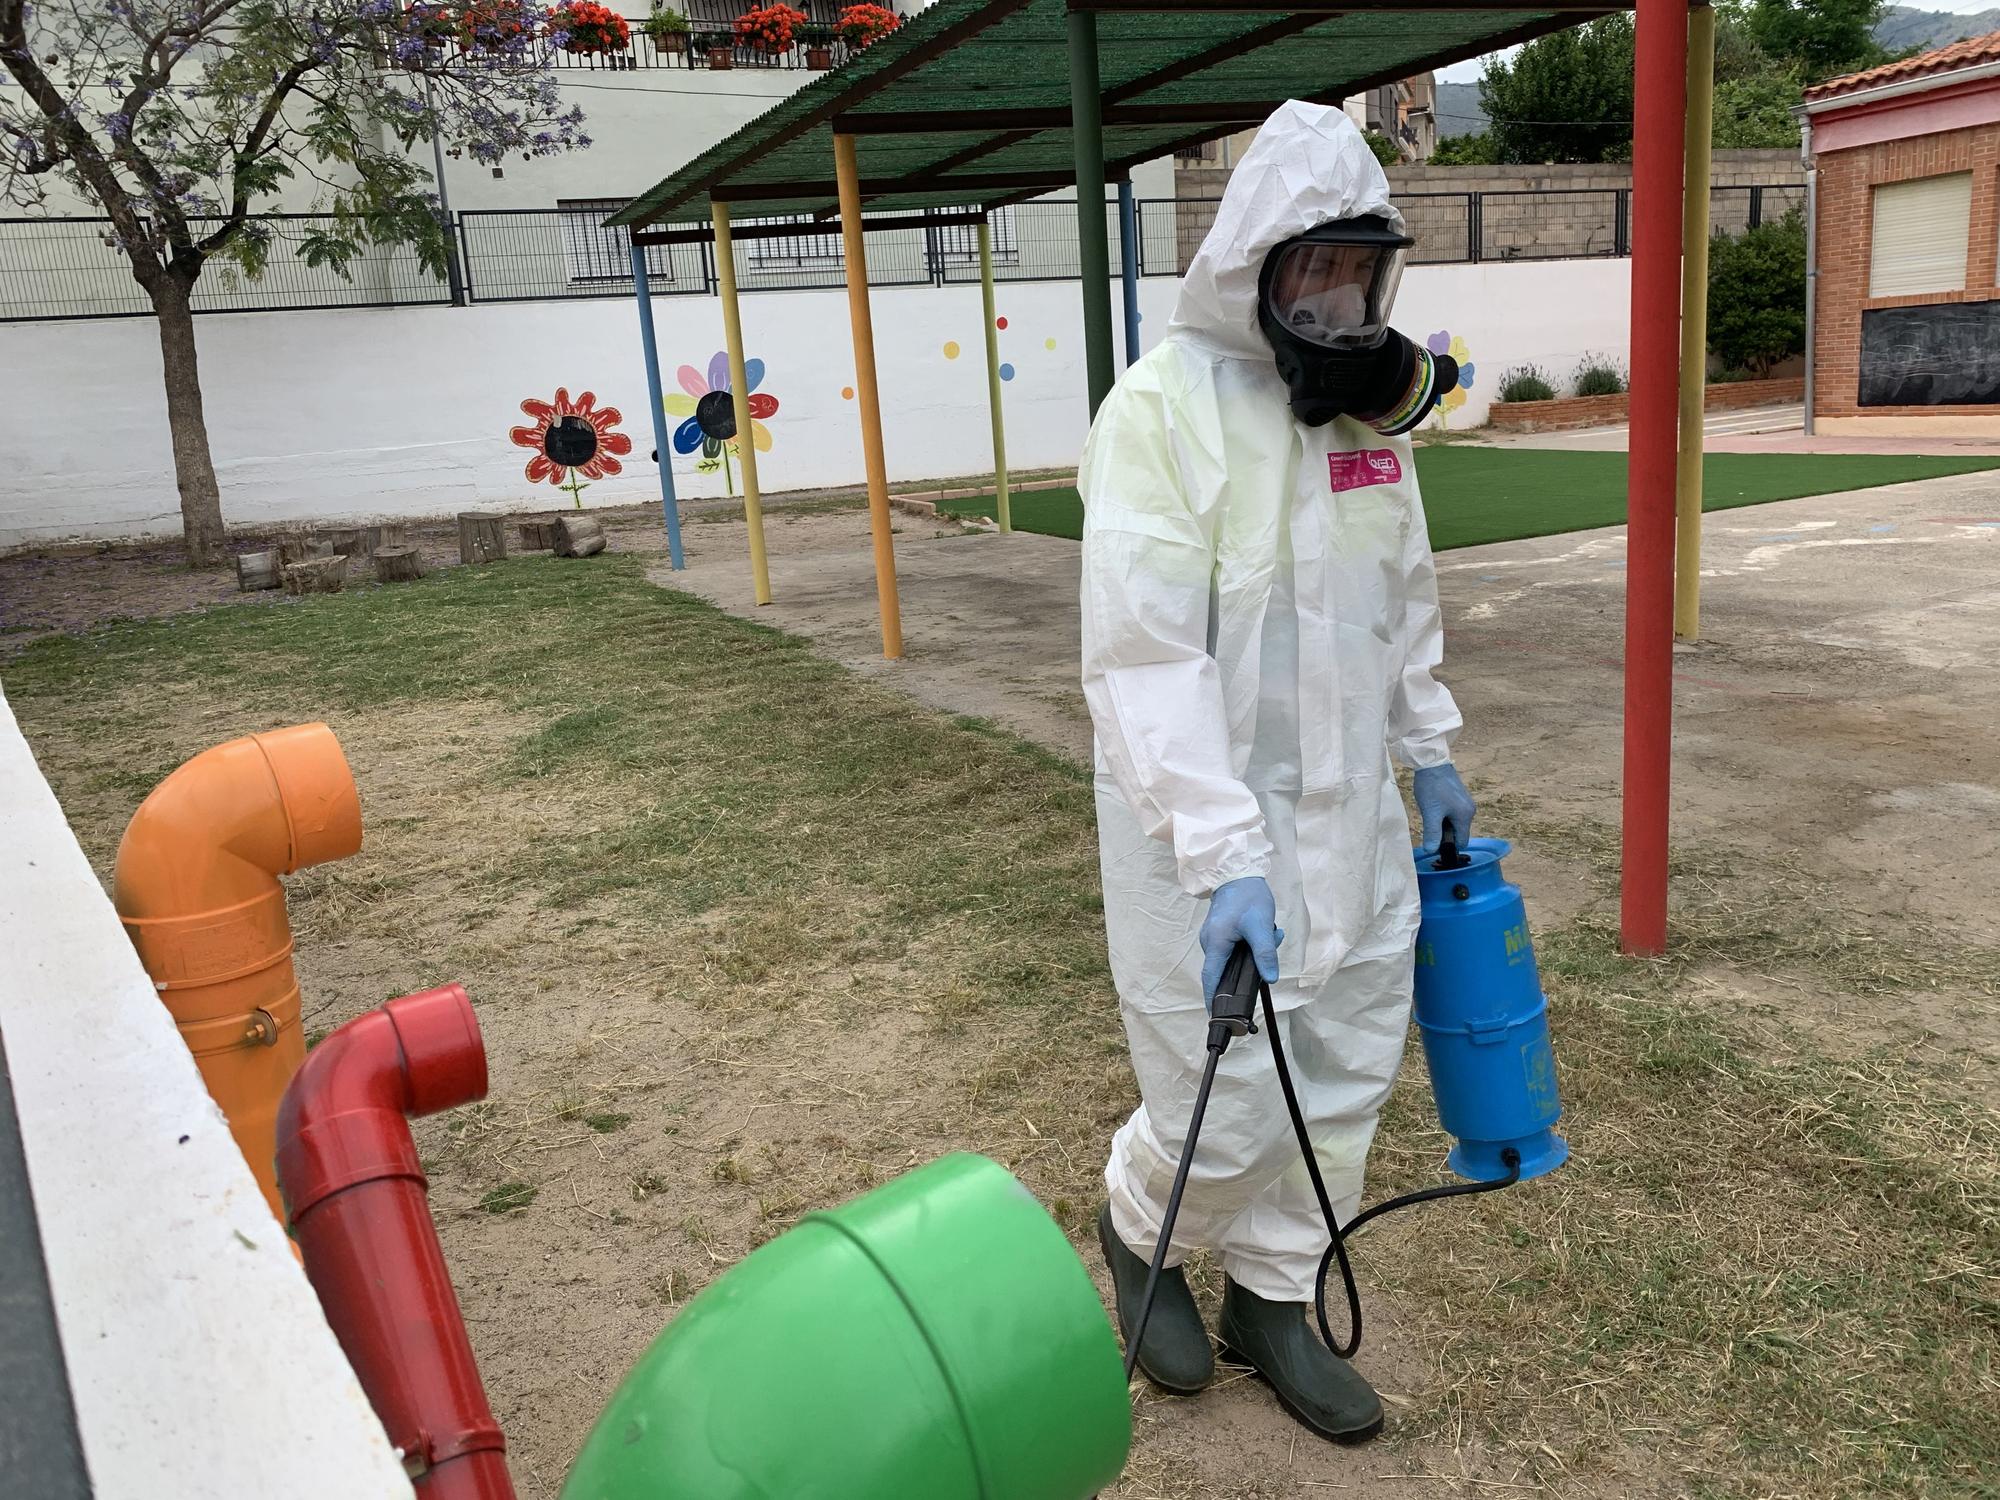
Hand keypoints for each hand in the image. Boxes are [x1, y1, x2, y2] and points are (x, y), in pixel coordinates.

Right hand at [1200, 876, 1281, 1005]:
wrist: (1238, 871)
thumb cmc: (1247, 897)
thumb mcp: (1260, 926)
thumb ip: (1265, 954)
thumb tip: (1270, 978)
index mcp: (1215, 944)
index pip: (1211, 979)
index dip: (1213, 999)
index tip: (1217, 1016)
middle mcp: (1210, 943)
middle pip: (1224, 971)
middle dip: (1249, 970)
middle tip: (1269, 958)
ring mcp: (1214, 937)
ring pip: (1233, 958)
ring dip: (1255, 954)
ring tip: (1272, 937)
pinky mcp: (1221, 932)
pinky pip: (1234, 948)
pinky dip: (1251, 945)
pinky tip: (1266, 933)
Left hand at [1413, 763, 1475, 851]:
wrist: (1431, 762)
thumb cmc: (1432, 787)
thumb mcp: (1430, 813)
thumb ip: (1432, 833)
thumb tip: (1431, 851)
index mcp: (1466, 816)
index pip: (1462, 842)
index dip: (1448, 846)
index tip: (1434, 842)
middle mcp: (1470, 810)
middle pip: (1458, 832)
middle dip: (1444, 833)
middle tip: (1429, 824)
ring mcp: (1466, 802)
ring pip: (1454, 822)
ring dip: (1442, 822)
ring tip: (1430, 812)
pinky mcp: (1460, 796)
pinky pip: (1453, 813)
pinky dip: (1443, 814)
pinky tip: (1433, 805)